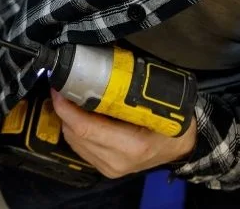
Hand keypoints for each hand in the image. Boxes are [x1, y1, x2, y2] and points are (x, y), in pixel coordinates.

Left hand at [51, 89, 196, 178]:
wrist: (181, 148)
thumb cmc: (171, 122)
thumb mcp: (155, 105)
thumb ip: (127, 93)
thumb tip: (98, 69)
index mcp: (131, 146)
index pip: (84, 128)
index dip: (65, 108)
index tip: (58, 88)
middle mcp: (117, 161)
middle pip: (74, 134)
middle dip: (64, 110)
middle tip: (64, 88)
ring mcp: (110, 168)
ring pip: (73, 140)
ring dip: (67, 119)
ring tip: (71, 100)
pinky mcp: (105, 169)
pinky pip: (79, 147)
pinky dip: (75, 130)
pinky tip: (81, 116)